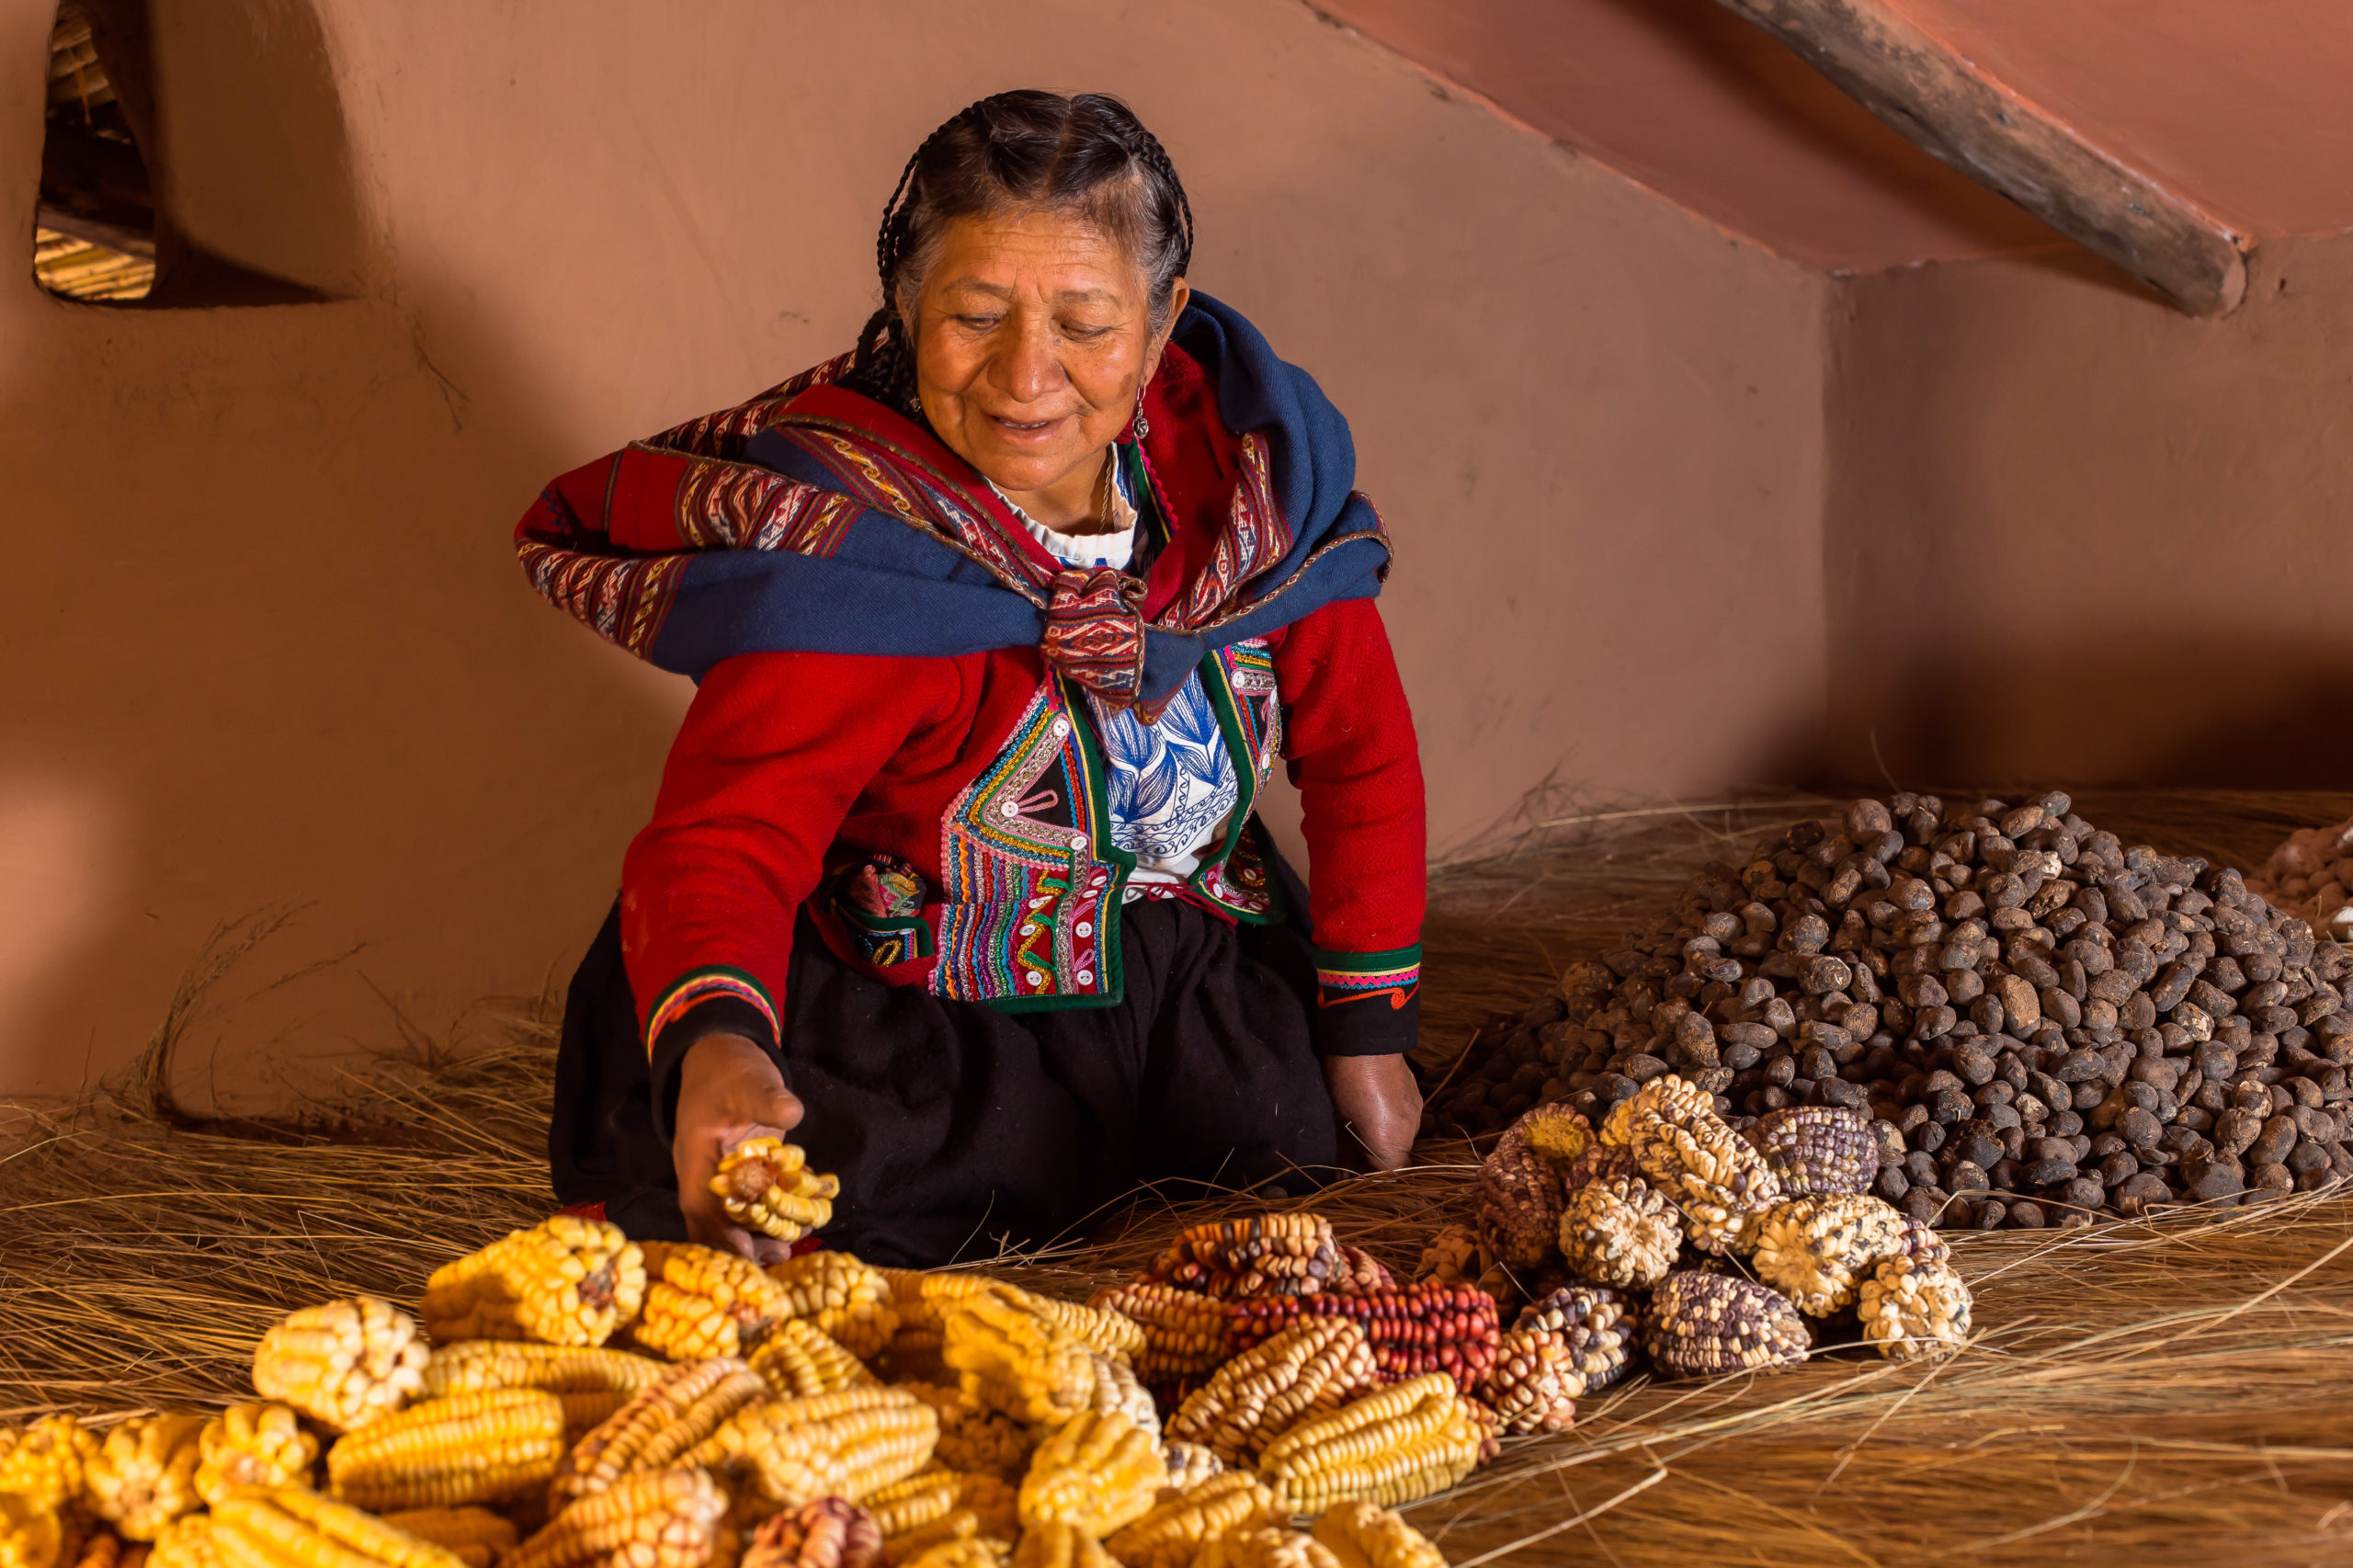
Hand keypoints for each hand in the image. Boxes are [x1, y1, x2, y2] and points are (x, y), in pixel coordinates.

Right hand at [673, 1032, 806, 1262]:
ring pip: (733, 1219)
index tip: (749, 1255)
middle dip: (744, 1244)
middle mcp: (705, 1175)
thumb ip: (768, 1098)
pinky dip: (771, 1216)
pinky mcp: (743, 1174)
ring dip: (759, 1235)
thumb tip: (793, 1112)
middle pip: (715, 1223)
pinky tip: (799, 1222)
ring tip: (791, 1247)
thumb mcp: (750, 1080)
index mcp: (697, 1158)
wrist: (722, 1057)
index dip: (723, 1233)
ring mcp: (723, 1177)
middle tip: (780, 1257)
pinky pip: (751, 1205)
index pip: (703, 1206)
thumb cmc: (730, 1070)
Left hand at [1324, 1054, 1421, 1170]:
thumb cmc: (1346, 1083)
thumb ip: (1349, 1153)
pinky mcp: (1418, 1098)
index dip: (1368, 1176)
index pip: (1387, 1176)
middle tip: (1351, 1146)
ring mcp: (1417, 1115)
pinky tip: (1377, 1106)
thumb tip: (1345, 1174)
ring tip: (1362, 1121)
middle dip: (1374, 1157)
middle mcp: (1409, 1134)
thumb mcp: (1342, 1123)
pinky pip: (1407, 1119)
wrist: (1366, 1042)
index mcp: (1390, 1144)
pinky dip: (1393, 1119)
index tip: (1352, 1170)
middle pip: (1394, 1158)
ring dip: (1384, 1137)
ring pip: (1401, 1138)